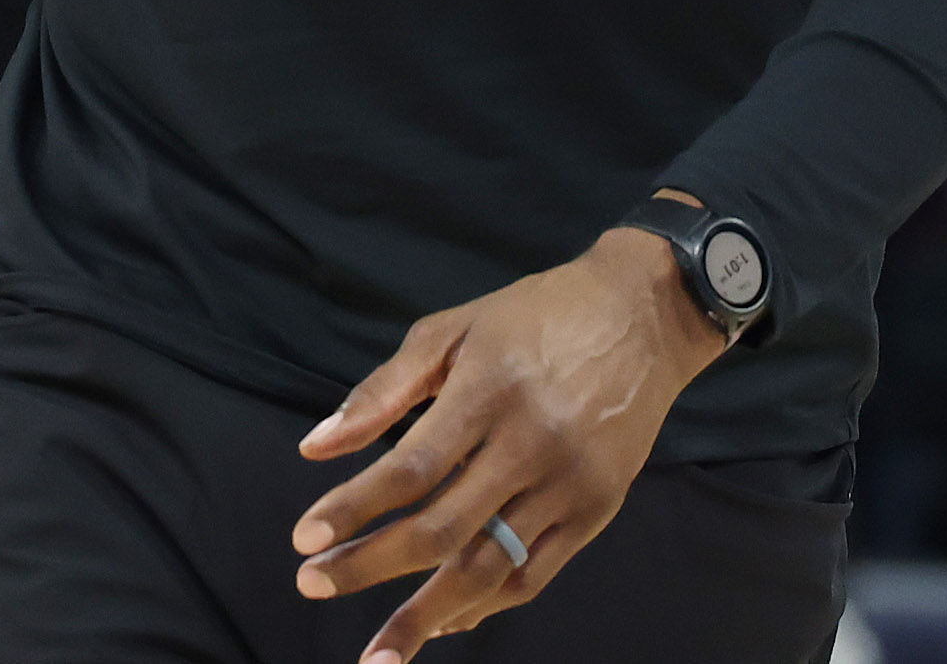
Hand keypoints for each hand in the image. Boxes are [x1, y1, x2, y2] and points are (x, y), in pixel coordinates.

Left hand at [291, 226, 730, 662]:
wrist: (642, 316)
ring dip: (428, 614)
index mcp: (487, 394)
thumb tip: (314, 447)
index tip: (303, 540)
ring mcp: (568, 485)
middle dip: (371, 566)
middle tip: (312, 586)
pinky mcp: (596, 511)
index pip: (409, 468)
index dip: (353, 509)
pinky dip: (486, 603)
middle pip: (443, 528)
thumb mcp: (450, 331)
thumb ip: (381, 391)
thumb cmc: (531, 317)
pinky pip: (535, 574)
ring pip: (490, 567)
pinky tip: (444, 620)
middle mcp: (530, 447)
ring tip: (380, 652)